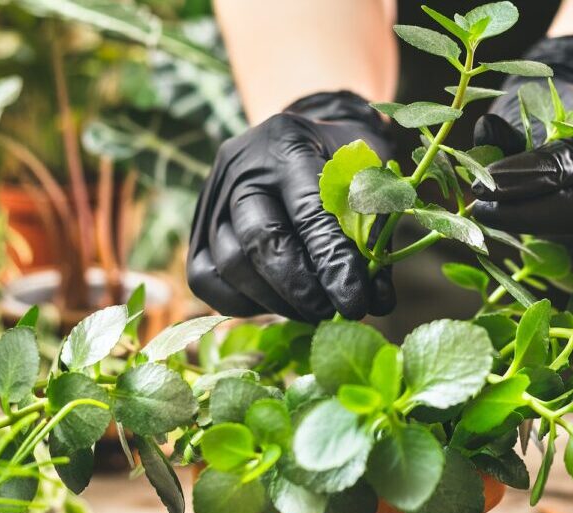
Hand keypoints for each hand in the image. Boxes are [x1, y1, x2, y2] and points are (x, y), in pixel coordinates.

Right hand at [188, 91, 394, 321]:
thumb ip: (373, 235)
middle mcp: (240, 167)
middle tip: (331, 312)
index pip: (308, 213)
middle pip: (259, 241)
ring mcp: (212, 197)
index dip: (333, 263)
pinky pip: (207, 279)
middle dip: (300, 288)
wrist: (305, 139)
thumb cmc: (344, 163)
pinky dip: (244, 303)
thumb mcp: (369, 180)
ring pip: (231, 265)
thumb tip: (375, 301)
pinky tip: (279, 304)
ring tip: (312, 310)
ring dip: (275, 301)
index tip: (356, 303)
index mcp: (288, 144)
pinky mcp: (197, 228)